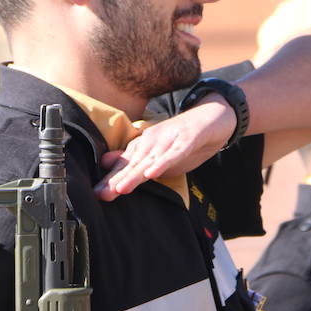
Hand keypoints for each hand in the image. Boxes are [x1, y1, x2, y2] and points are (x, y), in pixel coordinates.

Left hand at [93, 94, 235, 200]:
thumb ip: (136, 160)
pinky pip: (175, 153)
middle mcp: (154, 140)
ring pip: (151, 158)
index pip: (126, 164)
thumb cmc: (185, 139)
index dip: (111, 178)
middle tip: (101, 194)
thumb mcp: (160, 153)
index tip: (96, 193)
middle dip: (117, 178)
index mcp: (146, 145)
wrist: (214, 116)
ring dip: (136, 173)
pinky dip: (164, 162)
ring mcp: (170, 139)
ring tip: (121, 188)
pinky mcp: (188, 138)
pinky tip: (153, 173)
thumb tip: (106, 163)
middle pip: (134, 162)